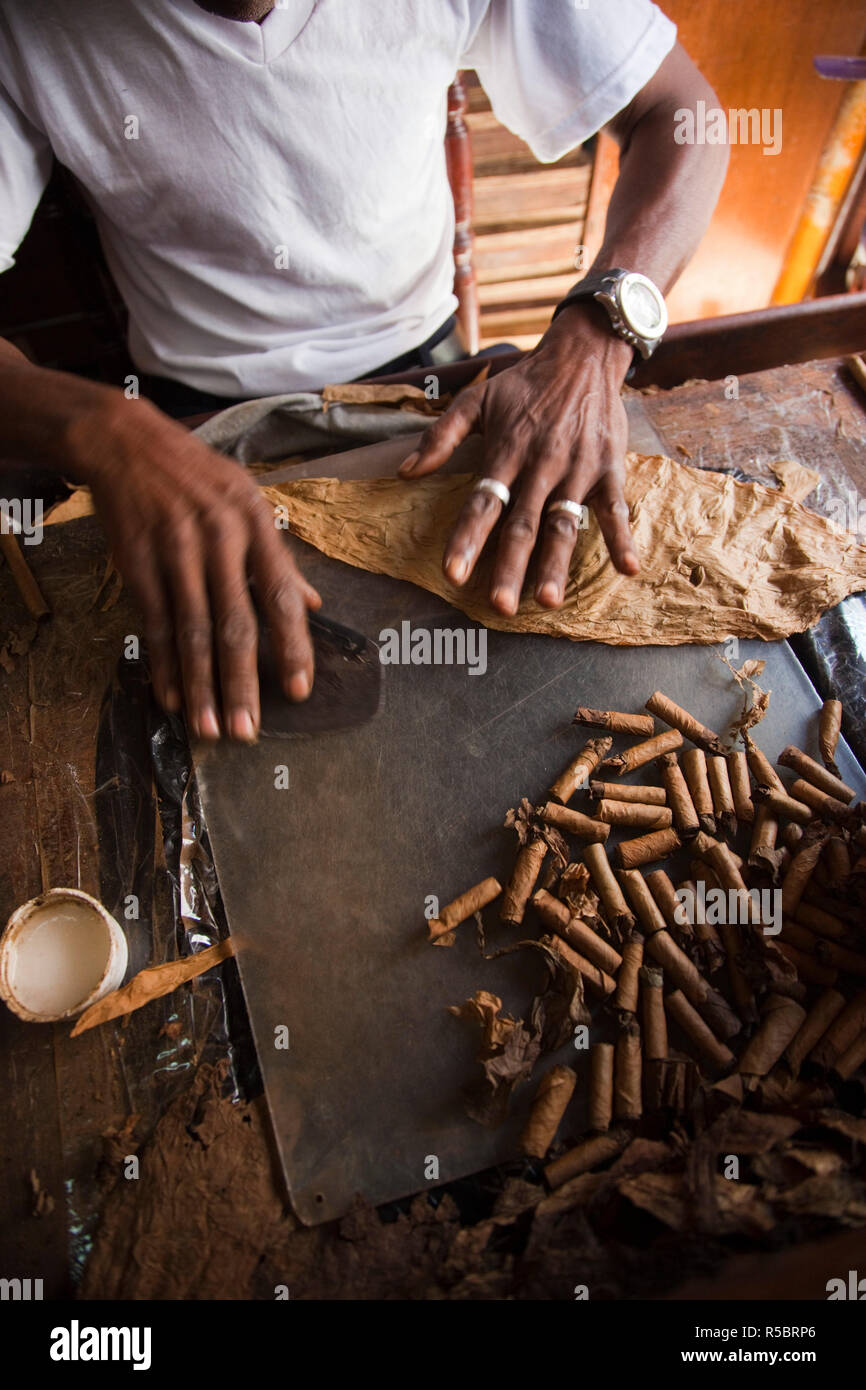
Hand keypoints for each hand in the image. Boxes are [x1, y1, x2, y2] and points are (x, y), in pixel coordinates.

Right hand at [72, 396, 319, 740]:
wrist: (127, 442)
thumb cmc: (198, 476)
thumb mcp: (248, 501)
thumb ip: (280, 558)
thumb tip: (315, 603)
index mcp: (254, 524)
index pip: (280, 595)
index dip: (292, 646)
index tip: (298, 690)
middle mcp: (218, 538)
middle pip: (234, 623)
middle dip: (241, 683)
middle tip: (247, 730)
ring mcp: (174, 550)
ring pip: (191, 630)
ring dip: (201, 685)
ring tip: (209, 729)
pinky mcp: (136, 561)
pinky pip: (154, 623)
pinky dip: (163, 664)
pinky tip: (172, 696)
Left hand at [398, 302, 638, 614]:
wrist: (583, 354)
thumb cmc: (525, 382)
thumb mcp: (476, 399)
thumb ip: (441, 436)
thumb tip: (405, 470)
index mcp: (507, 451)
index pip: (483, 502)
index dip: (467, 539)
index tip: (453, 573)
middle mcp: (541, 465)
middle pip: (522, 524)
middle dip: (510, 566)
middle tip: (499, 605)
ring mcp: (577, 469)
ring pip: (564, 524)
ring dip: (556, 563)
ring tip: (548, 599)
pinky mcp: (608, 468)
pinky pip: (616, 508)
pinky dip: (623, 538)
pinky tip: (629, 569)